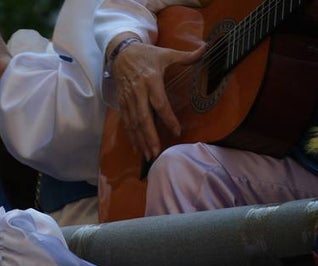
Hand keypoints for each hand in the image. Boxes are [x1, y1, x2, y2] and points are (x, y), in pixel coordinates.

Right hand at [108, 34, 204, 160]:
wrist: (121, 53)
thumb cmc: (146, 54)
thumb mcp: (165, 53)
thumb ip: (186, 55)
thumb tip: (207, 48)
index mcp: (151, 80)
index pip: (160, 103)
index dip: (168, 118)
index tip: (176, 131)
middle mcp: (138, 93)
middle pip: (143, 119)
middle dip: (149, 137)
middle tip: (156, 152)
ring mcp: (128, 100)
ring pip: (134, 124)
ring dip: (140, 140)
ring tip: (148, 155)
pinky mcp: (122, 104)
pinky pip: (127, 123)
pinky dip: (131, 136)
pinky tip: (137, 148)